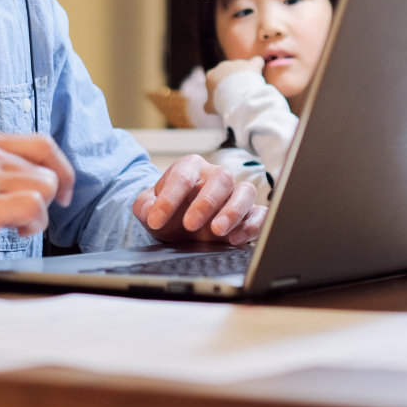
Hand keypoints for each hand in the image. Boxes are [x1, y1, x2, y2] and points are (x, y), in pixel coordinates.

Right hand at [0, 131, 74, 277]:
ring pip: (44, 185)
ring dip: (40, 211)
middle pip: (45, 165)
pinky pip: (34, 206)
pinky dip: (35, 222)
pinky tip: (19, 231)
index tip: (62, 187)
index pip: (39, 143)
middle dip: (53, 191)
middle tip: (47, 211)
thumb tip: (32, 177)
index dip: (59, 166)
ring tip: (18, 225)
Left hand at [132, 154, 265, 246]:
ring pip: (245, 192)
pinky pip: (260, 213)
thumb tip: (150, 212)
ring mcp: (236, 194)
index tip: (156, 219)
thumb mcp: (149, 208)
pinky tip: (236, 239)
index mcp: (190, 167)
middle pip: (221, 178)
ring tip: (218, 232)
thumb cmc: (170, 211)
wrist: (183, 225)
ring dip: (233, 211)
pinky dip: (253, 225)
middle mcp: (216, 176)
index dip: (169, 198)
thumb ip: (145, 206)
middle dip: (206, 202)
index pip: (182, 176)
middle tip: (190, 224)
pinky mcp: (250, 213)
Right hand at [204, 57, 263, 112]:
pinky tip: (259, 73)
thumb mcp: (211, 107)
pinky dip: (258, 66)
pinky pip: (257, 61)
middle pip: (229, 73)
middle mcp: (223, 66)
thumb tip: (207, 107)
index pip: (215, 81)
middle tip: (238, 96)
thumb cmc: (221, 102)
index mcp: (211, 75)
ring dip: (246, 77)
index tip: (226, 98)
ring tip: (249, 91)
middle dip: (233, 82)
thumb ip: (208, 105)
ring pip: (242, 69)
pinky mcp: (251, 64)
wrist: (236, 96)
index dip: (221, 90)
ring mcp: (237, 63)